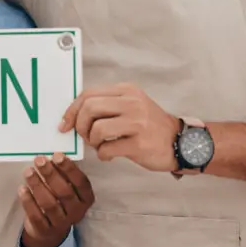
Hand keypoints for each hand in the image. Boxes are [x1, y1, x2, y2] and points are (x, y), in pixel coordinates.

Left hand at [18, 153, 94, 246]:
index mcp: (86, 199)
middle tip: (39, 160)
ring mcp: (61, 224)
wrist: (50, 230)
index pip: (81, 183)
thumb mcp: (67, 188)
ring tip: (28, 172)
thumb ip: (63, 175)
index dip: (69, 169)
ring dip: (38, 185)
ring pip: (49, 204)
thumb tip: (50, 157)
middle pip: (64, 192)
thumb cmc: (60, 201)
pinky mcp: (45, 230)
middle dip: (50, 174)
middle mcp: (76, 212)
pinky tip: (23, 189)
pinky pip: (36, 216)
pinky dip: (28, 201)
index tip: (57, 156)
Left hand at [59, 83, 180, 172]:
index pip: (88, 94)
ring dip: (92, 141)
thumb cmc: (150, 126)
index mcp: (126, 91)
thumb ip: (107, 107)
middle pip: (89, 108)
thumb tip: (75, 117)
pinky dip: (103, 155)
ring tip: (100, 146)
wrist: (180, 142)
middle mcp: (132, 103)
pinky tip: (110, 155)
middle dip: (80, 125)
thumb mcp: (131, 106)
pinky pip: (107, 149)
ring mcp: (137, 122)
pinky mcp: (139, 143)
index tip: (65, 124)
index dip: (72, 110)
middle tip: (84, 136)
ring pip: (97, 129)